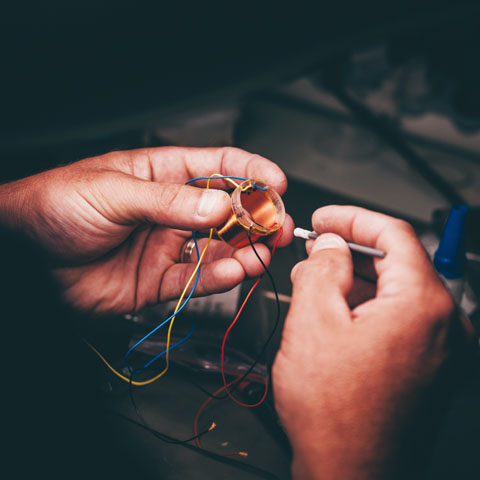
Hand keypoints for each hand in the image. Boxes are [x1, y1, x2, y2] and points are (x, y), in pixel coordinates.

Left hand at [0, 147, 292, 314]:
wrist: (23, 259)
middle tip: (278, 226)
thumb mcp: (113, 192)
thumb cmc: (54, 207)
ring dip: (246, 251)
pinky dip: (219, 278)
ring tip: (263, 254)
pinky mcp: (159, 280)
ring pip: (219, 248)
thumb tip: (221, 205)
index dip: (251, 172)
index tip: (276, 182)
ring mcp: (167, 246)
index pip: (218, 167)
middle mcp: (170, 211)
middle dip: (257, 217)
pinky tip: (235, 272)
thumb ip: (169, 202)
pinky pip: (196, 280)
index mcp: (161, 176)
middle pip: (228, 211)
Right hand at [273, 206, 474, 479]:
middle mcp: (443, 325)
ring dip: (355, 279)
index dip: (353, 218)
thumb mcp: (312, 322)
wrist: (349, 476)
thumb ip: (322, 268)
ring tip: (315, 280)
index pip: (394, 235)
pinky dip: (366, 306)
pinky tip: (334, 310)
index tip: (325, 218)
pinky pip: (397, 318)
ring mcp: (438, 348)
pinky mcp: (426, 366)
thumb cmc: (334, 413)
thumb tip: (331, 246)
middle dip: (350, 251)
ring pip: (394, 291)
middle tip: (316, 248)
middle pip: (396, 263)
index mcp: (422, 304)